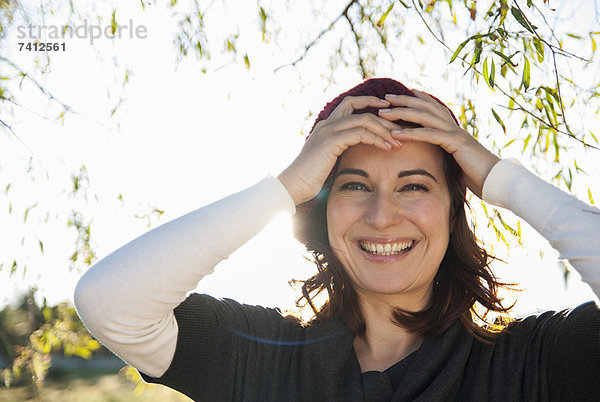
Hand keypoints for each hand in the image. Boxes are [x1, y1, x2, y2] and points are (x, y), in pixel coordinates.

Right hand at [278, 96, 402, 205]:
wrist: (292, 186)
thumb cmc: (309, 179)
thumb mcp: (327, 161)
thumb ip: (340, 152)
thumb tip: (357, 154)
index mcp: (326, 126)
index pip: (350, 104)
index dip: (370, 103)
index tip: (388, 112)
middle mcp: (327, 124)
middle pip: (359, 107)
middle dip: (382, 116)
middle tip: (399, 128)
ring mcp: (328, 131)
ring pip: (363, 120)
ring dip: (384, 129)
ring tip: (397, 142)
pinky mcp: (331, 141)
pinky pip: (360, 133)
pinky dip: (376, 138)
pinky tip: (386, 147)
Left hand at [378, 89, 499, 197]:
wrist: (496, 180)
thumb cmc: (477, 174)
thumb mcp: (458, 161)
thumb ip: (447, 153)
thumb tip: (437, 155)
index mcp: (453, 129)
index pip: (433, 108)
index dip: (418, 99)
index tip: (402, 94)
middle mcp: (453, 127)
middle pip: (425, 107)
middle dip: (404, 101)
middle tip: (386, 97)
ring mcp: (455, 133)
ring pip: (424, 117)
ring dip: (402, 113)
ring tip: (384, 113)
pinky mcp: (455, 143)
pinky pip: (429, 135)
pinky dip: (411, 133)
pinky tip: (396, 133)